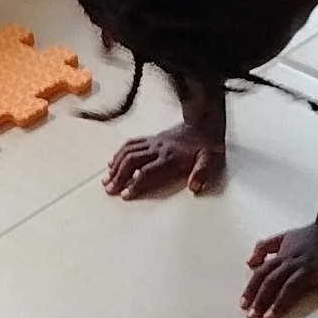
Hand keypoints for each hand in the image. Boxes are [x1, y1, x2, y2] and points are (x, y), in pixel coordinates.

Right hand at [104, 128, 222, 198]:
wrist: (204, 123)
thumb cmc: (207, 144)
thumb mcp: (211, 159)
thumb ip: (202, 172)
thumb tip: (195, 186)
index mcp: (171, 157)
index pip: (148, 172)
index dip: (136, 184)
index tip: (125, 195)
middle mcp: (159, 149)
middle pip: (132, 162)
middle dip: (119, 177)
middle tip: (109, 190)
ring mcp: (153, 142)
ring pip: (128, 152)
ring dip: (115, 166)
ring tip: (106, 179)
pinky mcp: (151, 138)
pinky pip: (131, 144)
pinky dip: (118, 153)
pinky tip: (112, 162)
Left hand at [243, 219, 317, 317]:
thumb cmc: (313, 234)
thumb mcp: (284, 236)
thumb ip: (265, 247)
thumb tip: (249, 262)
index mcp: (284, 256)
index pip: (262, 273)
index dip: (251, 289)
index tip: (243, 305)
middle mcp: (294, 262)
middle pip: (273, 281)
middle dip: (260, 300)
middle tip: (253, 317)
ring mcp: (312, 267)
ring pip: (291, 286)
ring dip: (280, 302)